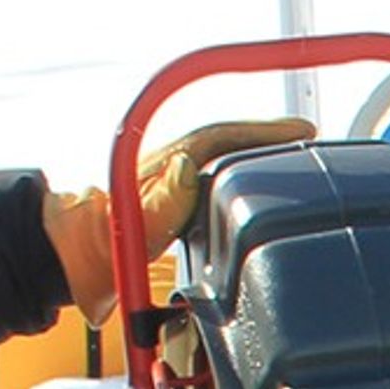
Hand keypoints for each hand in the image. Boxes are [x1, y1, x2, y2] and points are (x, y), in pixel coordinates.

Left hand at [39, 119, 315, 320]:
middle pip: (234, 143)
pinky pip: (222, 182)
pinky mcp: (181, 203)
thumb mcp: (132, 225)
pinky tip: (263, 194)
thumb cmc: (101, 243)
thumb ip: (160, 203)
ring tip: (297, 161)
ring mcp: (179, 184)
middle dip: (273, 140)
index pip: (224, 136)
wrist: (78, 257)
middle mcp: (177, 167)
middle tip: (311, 140)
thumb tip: (186, 167)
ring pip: (229, 161)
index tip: (301, 130)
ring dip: (262, 158)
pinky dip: (247, 182)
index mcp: (169, 164)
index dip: (265, 132)